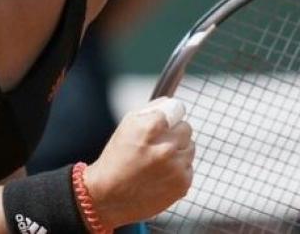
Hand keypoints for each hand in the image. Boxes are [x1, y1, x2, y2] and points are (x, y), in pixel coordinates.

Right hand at [84, 98, 194, 227]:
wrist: (109, 196)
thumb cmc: (117, 156)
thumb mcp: (127, 125)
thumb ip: (152, 109)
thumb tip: (173, 103)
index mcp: (151, 127)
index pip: (178, 108)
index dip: (168, 115)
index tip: (162, 123)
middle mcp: (166, 147)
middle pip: (186, 127)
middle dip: (174, 133)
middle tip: (156, 145)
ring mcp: (176, 167)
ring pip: (190, 147)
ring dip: (177, 151)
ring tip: (156, 162)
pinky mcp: (183, 184)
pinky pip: (188, 167)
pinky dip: (177, 170)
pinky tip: (159, 176)